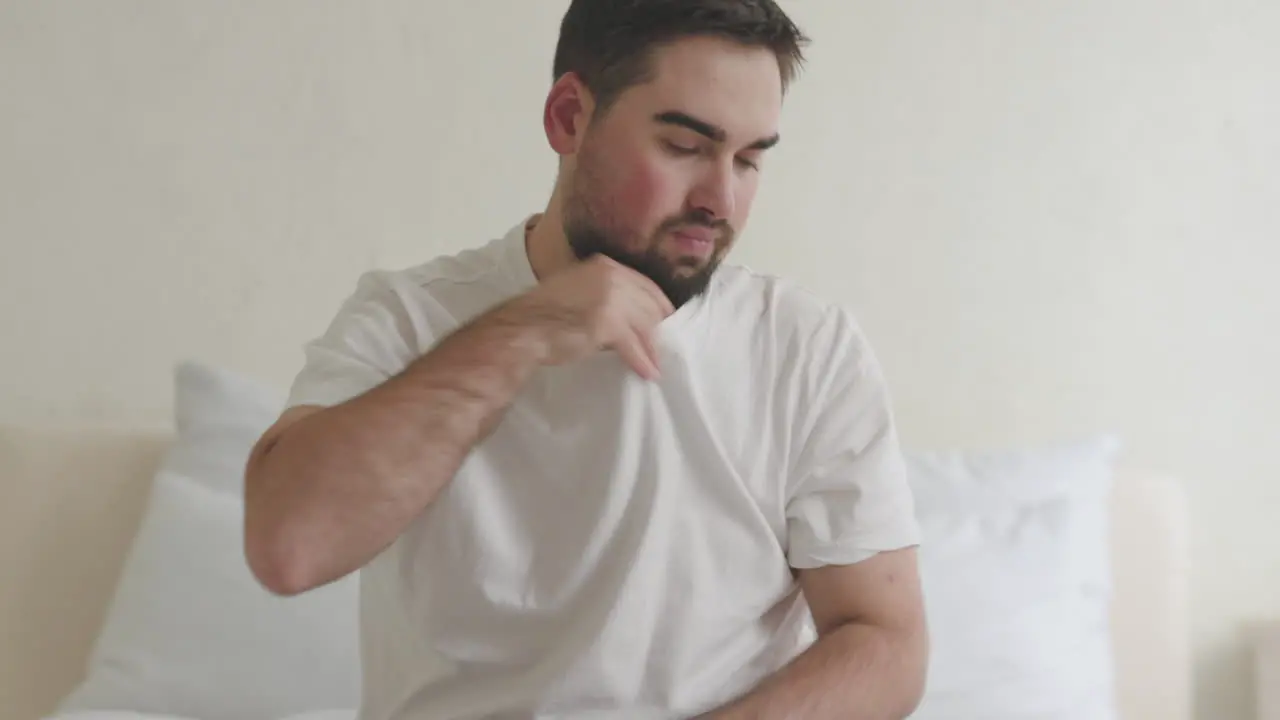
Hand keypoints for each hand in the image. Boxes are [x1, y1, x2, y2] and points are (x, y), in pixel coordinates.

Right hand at [505, 255, 674, 378]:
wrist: (521, 329)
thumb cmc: (542, 314)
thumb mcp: (576, 289)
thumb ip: (602, 293)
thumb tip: (628, 315)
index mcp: (604, 265)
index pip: (645, 284)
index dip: (658, 306)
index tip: (664, 322)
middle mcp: (612, 276)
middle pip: (650, 304)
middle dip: (658, 329)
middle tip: (661, 347)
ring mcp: (611, 298)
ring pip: (646, 325)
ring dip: (652, 348)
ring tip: (655, 364)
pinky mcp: (608, 323)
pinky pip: (634, 345)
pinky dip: (642, 360)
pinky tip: (647, 372)